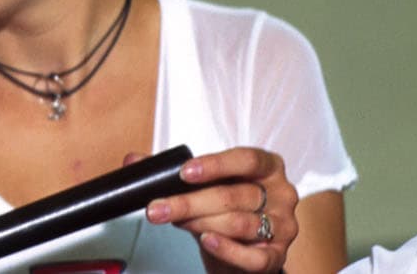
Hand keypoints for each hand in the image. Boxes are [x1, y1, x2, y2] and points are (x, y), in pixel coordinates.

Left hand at [132, 147, 295, 272]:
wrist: (243, 251)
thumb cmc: (227, 210)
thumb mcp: (206, 187)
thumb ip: (172, 173)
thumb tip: (133, 161)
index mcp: (267, 167)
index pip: (246, 159)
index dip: (215, 165)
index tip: (184, 172)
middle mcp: (281, 194)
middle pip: (233, 196)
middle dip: (190, 202)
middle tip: (157, 208)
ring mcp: (283, 226)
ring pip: (238, 224)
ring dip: (200, 223)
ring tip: (177, 222)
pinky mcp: (277, 256)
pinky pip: (252, 256)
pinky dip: (225, 249)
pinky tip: (206, 240)